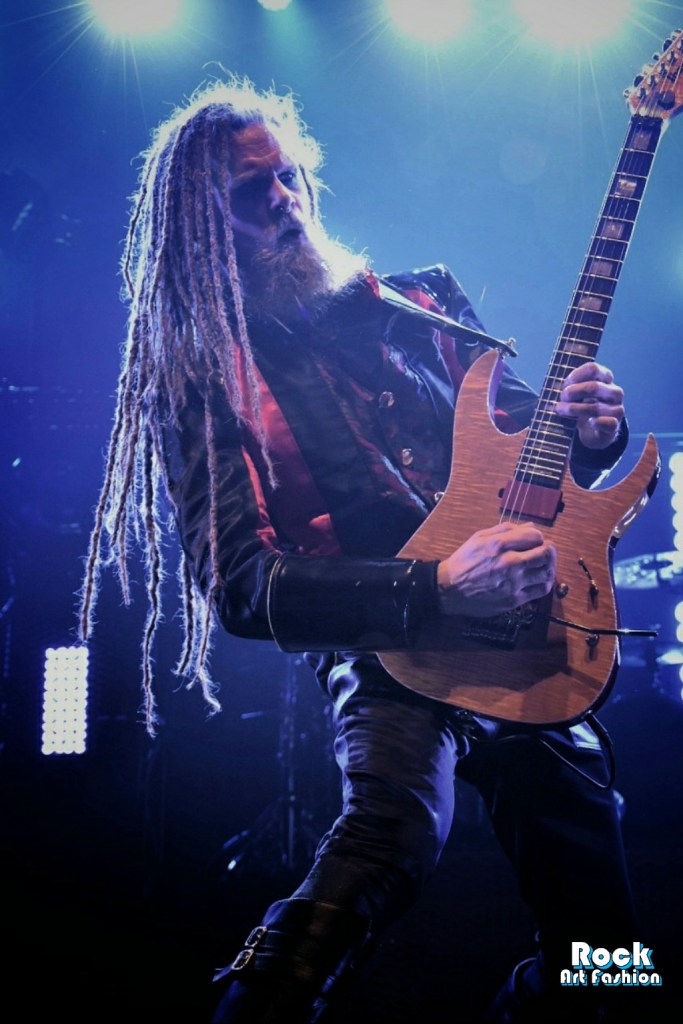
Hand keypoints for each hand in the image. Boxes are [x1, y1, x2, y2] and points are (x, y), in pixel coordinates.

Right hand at [436, 522, 555, 617]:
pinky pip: (540, 591)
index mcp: (499, 544)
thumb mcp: (479, 537)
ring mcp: (513, 583)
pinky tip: (539, 580)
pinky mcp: (514, 599)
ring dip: (550, 567)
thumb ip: (506, 530)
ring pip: (547, 573)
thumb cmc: (464, 561)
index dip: (539, 537)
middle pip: (546, 554)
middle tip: (546, 552)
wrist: (450, 589)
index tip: (535, 541)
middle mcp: (509, 562)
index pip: (535, 536)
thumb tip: (530, 527)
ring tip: (544, 566)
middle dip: (550, 550)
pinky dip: (544, 583)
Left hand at [555, 362, 623, 449]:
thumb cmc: (581, 405)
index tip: (564, 385)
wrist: (592, 430)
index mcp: (605, 378)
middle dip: (572, 393)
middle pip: (593, 387)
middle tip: (562, 398)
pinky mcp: (615, 426)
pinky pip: (608, 423)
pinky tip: (589, 422)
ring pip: (595, 407)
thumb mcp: (576, 391)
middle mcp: (614, 392)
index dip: (575, 376)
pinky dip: (596, 423)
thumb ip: (569, 384)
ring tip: (561, 410)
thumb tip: (555, 386)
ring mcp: (617, 409)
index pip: (593, 369)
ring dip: (574, 409)